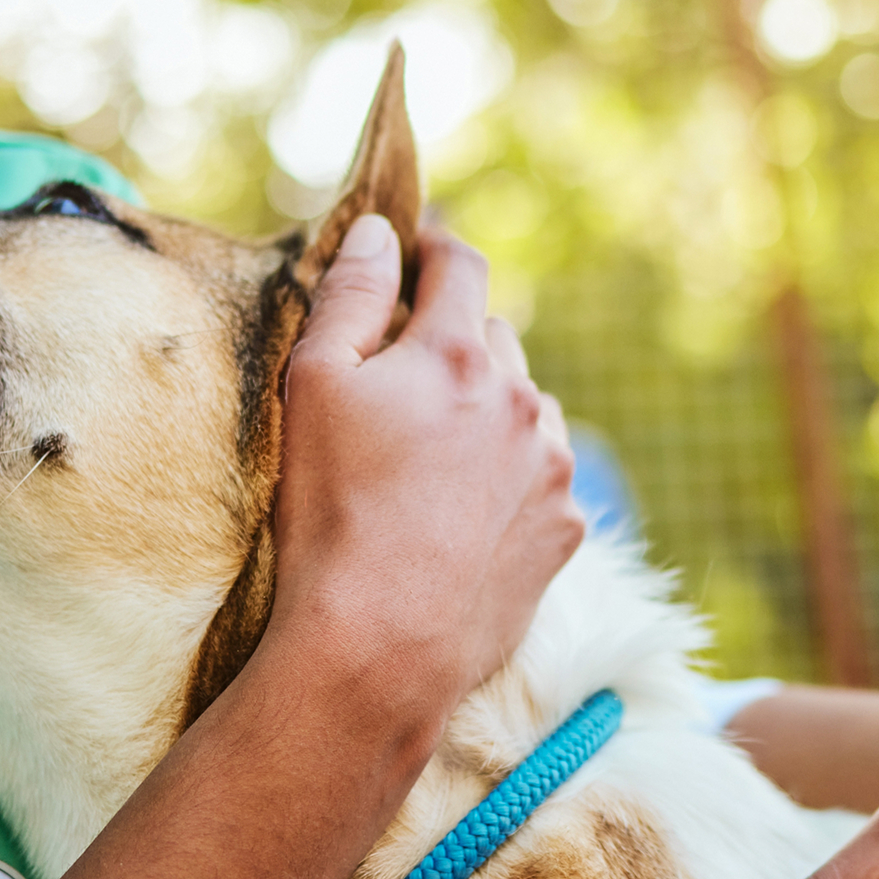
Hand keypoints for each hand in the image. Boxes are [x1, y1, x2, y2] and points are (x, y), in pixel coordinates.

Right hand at [264, 215, 584, 717]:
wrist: (380, 644)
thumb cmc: (331, 511)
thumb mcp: (313, 386)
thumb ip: (351, 296)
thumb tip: (381, 233)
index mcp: (456, 354)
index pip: (461, 265)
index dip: (435, 247)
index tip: (416, 251)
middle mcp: (521, 399)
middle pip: (491, 335)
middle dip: (450, 341)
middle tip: (398, 382)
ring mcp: (553, 467)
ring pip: (524, 404)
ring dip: (486, 408)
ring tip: (429, 457)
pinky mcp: (566, 528)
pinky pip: (542, 473)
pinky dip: (509, 472)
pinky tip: (459, 509)